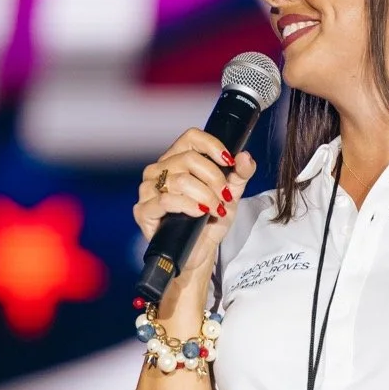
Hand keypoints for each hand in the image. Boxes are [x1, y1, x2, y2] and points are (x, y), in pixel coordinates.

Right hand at [132, 130, 257, 310]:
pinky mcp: (143, 210)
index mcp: (177, 159)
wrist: (200, 252)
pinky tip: (199, 213)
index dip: (212, 146)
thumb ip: (240, 174)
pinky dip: (188, 206)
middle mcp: (159, 170)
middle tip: (224, 197)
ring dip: (204, 195)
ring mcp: (148, 189)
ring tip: (214, 209)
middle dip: (214, 179)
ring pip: (179, 180)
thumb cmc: (210, 220)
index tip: (229, 161)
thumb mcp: (231, 195)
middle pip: (189, 159)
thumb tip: (245, 156)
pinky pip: (166, 200)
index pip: (191, 137)